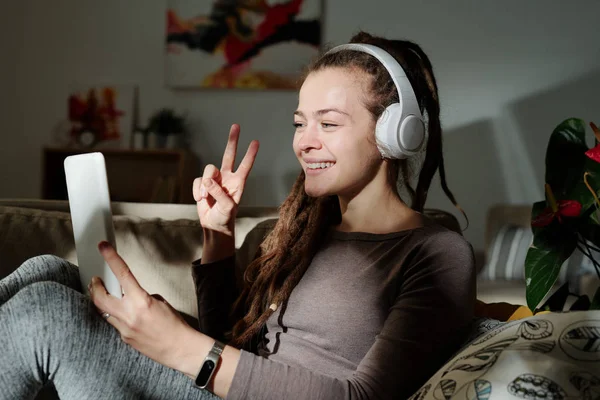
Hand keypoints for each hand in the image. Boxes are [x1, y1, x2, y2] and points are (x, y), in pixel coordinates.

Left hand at [89, 241, 199, 371]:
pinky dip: (115, 316)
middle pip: (99, 298)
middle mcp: (129, 314)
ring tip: (106, 296)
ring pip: (102, 312)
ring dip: (102, 302)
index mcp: (141, 301)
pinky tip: (124, 315)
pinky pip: (113, 323)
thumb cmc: (175, 325)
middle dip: (94, 287)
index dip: (110, 258)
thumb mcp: (160, 301)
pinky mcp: (124, 338)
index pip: (122, 274)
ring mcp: (124, 328)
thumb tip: (130, 294)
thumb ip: (142, 295)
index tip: (103, 247)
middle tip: (95, 281)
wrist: (179, 348)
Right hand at [193, 124, 258, 235]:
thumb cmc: (225, 218)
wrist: (214, 226)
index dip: (250, 154)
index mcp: (238, 183)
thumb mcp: (227, 207)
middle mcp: (227, 178)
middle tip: (236, 125)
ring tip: (205, 198)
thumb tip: (208, 180)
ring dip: (205, 185)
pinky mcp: (202, 184)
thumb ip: (219, 193)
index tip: (256, 142)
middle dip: (232, 141)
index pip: (245, 166)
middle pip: (229, 155)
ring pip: (208, 170)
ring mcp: (214, 180)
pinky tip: (200, 200)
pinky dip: (197, 191)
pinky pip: (197, 181)